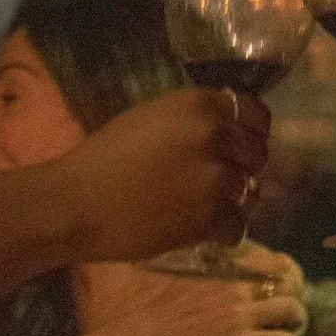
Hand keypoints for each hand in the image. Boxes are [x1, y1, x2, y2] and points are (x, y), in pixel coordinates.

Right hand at [52, 87, 268, 263]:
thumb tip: (226, 129)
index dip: (251, 130)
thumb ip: (193, 119)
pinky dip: (224, 230)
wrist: (77, 202)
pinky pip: (237, 224)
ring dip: (234, 199)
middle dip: (242, 166)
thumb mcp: (152, 117)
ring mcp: (215, 178)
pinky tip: (204, 229)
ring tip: (208, 205)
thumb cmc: (104, 157)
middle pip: (257, 152)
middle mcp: (215, 136)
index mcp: (199, 105)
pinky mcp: (210, 217)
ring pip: (250, 189)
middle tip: (218, 179)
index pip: (254, 112)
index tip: (241, 143)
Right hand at [76, 240, 304, 333]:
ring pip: (293, 309)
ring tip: (288, 323)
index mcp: (218, 258)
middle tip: (288, 297)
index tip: (274, 272)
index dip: (278, 263)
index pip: (268, 253)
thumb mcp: (141, 256)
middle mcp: (238, 282)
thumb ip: (153, 242)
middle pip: (290, 277)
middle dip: (294, 286)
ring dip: (295, 316)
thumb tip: (141, 227)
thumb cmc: (129, 298)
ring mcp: (242, 314)